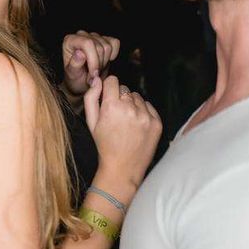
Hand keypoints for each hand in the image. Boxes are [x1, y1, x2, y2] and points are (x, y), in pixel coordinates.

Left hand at [62, 30, 119, 98]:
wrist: (83, 81)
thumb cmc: (75, 78)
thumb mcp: (72, 76)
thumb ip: (74, 64)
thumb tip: (80, 53)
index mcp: (70, 40)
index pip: (87, 44)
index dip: (94, 60)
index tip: (93, 74)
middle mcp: (81, 35)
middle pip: (99, 47)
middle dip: (99, 64)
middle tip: (93, 75)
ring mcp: (94, 36)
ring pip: (107, 47)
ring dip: (104, 62)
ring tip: (96, 70)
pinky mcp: (104, 38)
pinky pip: (115, 43)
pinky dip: (113, 55)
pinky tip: (104, 61)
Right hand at [84, 75, 161, 195]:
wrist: (123, 169)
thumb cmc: (104, 145)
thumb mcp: (91, 122)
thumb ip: (91, 97)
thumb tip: (97, 79)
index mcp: (112, 106)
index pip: (112, 80)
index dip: (108, 88)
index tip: (108, 98)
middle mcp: (130, 108)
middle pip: (125, 89)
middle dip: (120, 98)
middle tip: (116, 116)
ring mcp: (146, 116)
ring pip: (138, 97)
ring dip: (132, 105)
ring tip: (127, 122)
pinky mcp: (157, 123)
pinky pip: (149, 106)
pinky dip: (143, 112)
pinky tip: (136, 126)